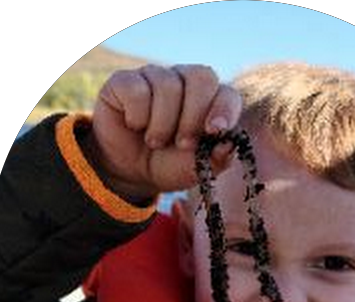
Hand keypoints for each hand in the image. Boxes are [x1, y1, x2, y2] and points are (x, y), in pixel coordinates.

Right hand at [90, 64, 242, 199]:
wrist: (130, 172)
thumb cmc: (168, 165)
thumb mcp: (194, 169)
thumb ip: (216, 159)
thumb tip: (229, 144)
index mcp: (210, 101)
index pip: (227, 94)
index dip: (225, 110)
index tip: (214, 131)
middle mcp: (185, 82)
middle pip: (202, 78)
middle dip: (193, 117)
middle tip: (183, 144)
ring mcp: (155, 77)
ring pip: (167, 85)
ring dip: (162, 124)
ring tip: (155, 142)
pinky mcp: (125, 81)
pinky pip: (136, 89)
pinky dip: (137, 117)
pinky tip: (135, 126)